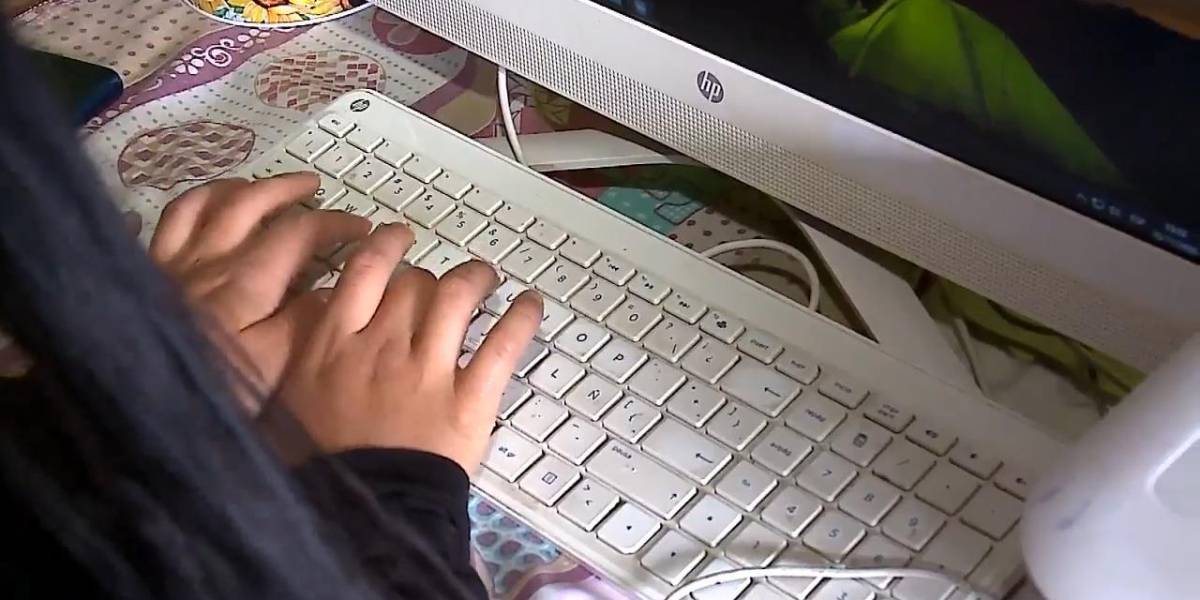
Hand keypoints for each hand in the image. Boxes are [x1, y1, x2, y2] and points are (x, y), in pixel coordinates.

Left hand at [151, 174, 370, 392]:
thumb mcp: (273, 364)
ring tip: (256, 187)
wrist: (134, 399)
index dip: (334, 223)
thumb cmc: (213, 384)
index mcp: (246, 278)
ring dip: (234, 188)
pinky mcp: (144, 274)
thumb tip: (334, 288)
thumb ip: (306, 322)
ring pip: (201, 204)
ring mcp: (171, 262)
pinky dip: (180, 210)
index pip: (299, 232)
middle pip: (248, 202)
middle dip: (286, 188)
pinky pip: (160, 225)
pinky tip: (191, 212)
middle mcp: (208, 257)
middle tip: (313, 184)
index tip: (362, 226)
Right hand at [276, 224, 541, 472]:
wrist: (359, 511)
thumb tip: (317, 317)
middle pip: (414, 282)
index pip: (365, 269)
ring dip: (475, 279)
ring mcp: (429, 370)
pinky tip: (531, 303)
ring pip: (457, 297)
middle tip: (440, 283)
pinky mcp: (469, 400)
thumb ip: (304, 353)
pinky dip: (521, 318)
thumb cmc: (317, 463)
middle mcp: (383, 345)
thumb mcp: (288, 398)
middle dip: (429, 277)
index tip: (397, 237)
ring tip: (486, 278)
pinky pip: (502, 345)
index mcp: (334, 343)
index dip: (386, 244)